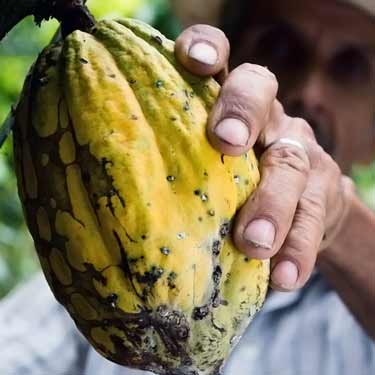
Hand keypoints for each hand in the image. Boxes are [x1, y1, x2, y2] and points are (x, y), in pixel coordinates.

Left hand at [175, 25, 353, 291]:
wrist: (295, 214)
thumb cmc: (226, 189)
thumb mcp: (198, 171)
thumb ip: (168, 170)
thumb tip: (95, 196)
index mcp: (225, 105)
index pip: (219, 58)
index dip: (207, 48)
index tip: (193, 61)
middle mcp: (265, 117)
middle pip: (260, 91)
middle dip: (242, 112)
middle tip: (226, 143)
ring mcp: (297, 151)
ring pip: (291, 163)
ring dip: (272, 204)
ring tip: (253, 244)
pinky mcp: (323, 191)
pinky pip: (315, 216)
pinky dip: (298, 248)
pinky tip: (283, 277)